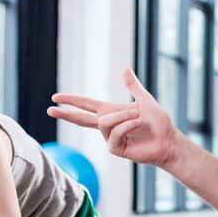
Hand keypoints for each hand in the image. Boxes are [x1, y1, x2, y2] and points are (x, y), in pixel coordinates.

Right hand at [49, 67, 178, 167]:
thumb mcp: (144, 99)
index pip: (86, 105)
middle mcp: (108, 125)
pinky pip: (114, 133)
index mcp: (111, 112)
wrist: (168, 139)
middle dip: (66, 113)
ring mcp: (110, 138)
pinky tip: (137, 124)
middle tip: (49, 109)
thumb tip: (124, 68)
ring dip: (123, 116)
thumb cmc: (158, 122)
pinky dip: (127, 125)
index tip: (55, 97)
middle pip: (81, 119)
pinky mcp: (116, 149)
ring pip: (104, 122)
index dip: (71, 101)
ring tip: (138, 116)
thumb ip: (132, 85)